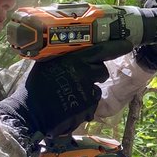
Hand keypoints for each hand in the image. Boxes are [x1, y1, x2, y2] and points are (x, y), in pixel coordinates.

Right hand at [0, 42, 130, 154]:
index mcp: (73, 59)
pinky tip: (70, 106)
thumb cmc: (35, 87)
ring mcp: (86, 91)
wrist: (29, 112)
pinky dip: (85, 105)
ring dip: (89, 91)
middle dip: (95, 74)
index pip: (101, 50)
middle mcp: (83, 73)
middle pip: (102, 70)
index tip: (128, 44)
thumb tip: (76, 52)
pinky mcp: (87, 107)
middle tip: (80, 78)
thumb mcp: (47, 64)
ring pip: (97, 88)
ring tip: (71, 95)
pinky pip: (92, 104)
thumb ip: (64, 57)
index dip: (116, 47)